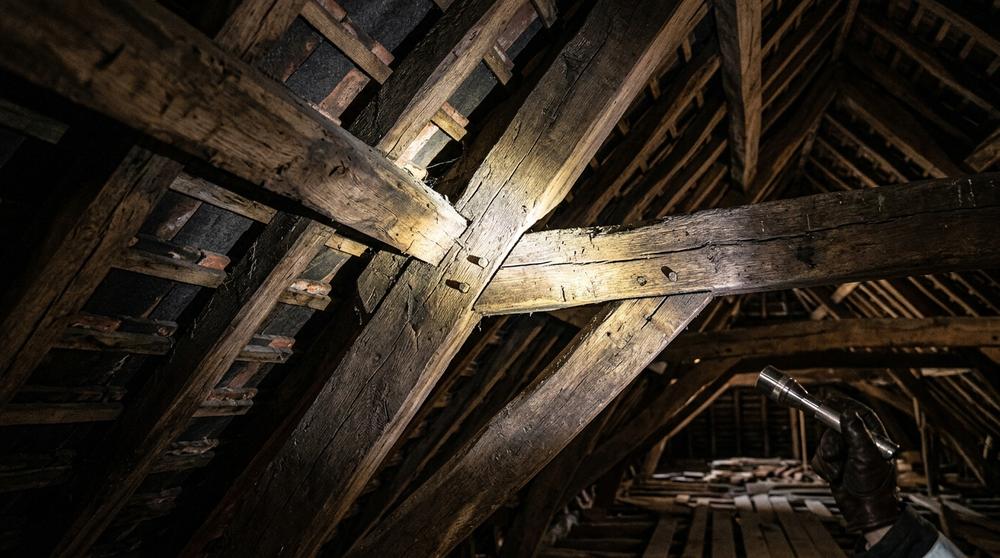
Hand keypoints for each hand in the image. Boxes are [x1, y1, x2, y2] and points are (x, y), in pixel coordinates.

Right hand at [810, 399, 899, 533]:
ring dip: (827, 458)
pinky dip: (823, 467)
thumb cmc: (874, 487)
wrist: (864, 511)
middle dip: (830, 442)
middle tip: (834, 454)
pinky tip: (834, 476)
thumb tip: (848, 412)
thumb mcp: (866, 456)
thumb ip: (856, 432)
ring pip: (823, 442)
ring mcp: (845, 452)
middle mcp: (858, 442)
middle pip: (834, 426)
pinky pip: (818, 456)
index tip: (829, 399)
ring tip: (838, 471)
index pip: (858, 412)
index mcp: (873, 437)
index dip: (843, 404)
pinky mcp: (833, 462)